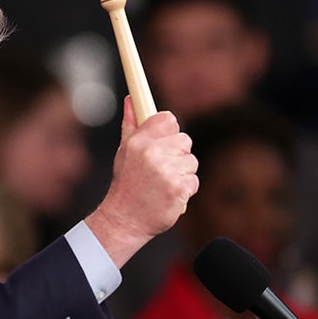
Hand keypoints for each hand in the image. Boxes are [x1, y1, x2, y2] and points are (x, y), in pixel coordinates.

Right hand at [85, 97, 197, 267]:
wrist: (124, 220)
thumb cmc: (126, 184)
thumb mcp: (124, 152)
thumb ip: (131, 124)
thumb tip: (132, 99)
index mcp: (139, 142)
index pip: (168, 119)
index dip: (170, 130)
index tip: (166, 140)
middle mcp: (153, 154)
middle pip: (184, 140)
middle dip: (177, 154)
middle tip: (162, 169)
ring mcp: (167, 172)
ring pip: (191, 161)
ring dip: (182, 173)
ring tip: (164, 184)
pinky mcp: (179, 189)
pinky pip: (193, 181)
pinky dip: (185, 189)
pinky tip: (169, 195)